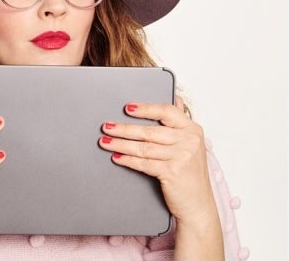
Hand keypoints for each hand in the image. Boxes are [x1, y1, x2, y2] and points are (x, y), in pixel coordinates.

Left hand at [98, 97, 216, 224]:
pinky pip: (143, 163)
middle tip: (107, 127)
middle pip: (149, 131)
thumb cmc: (190, 174)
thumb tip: (177, 99)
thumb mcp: (190, 145)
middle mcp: (189, 141)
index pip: (167, 111)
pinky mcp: (172, 172)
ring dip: (120, 144)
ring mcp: (181, 157)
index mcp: (192, 130)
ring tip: (105, 141)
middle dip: (124, 129)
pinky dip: (127, 160)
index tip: (127, 108)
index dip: (146, 109)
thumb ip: (180, 125)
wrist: (198, 204)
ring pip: (143, 147)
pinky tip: (116, 157)